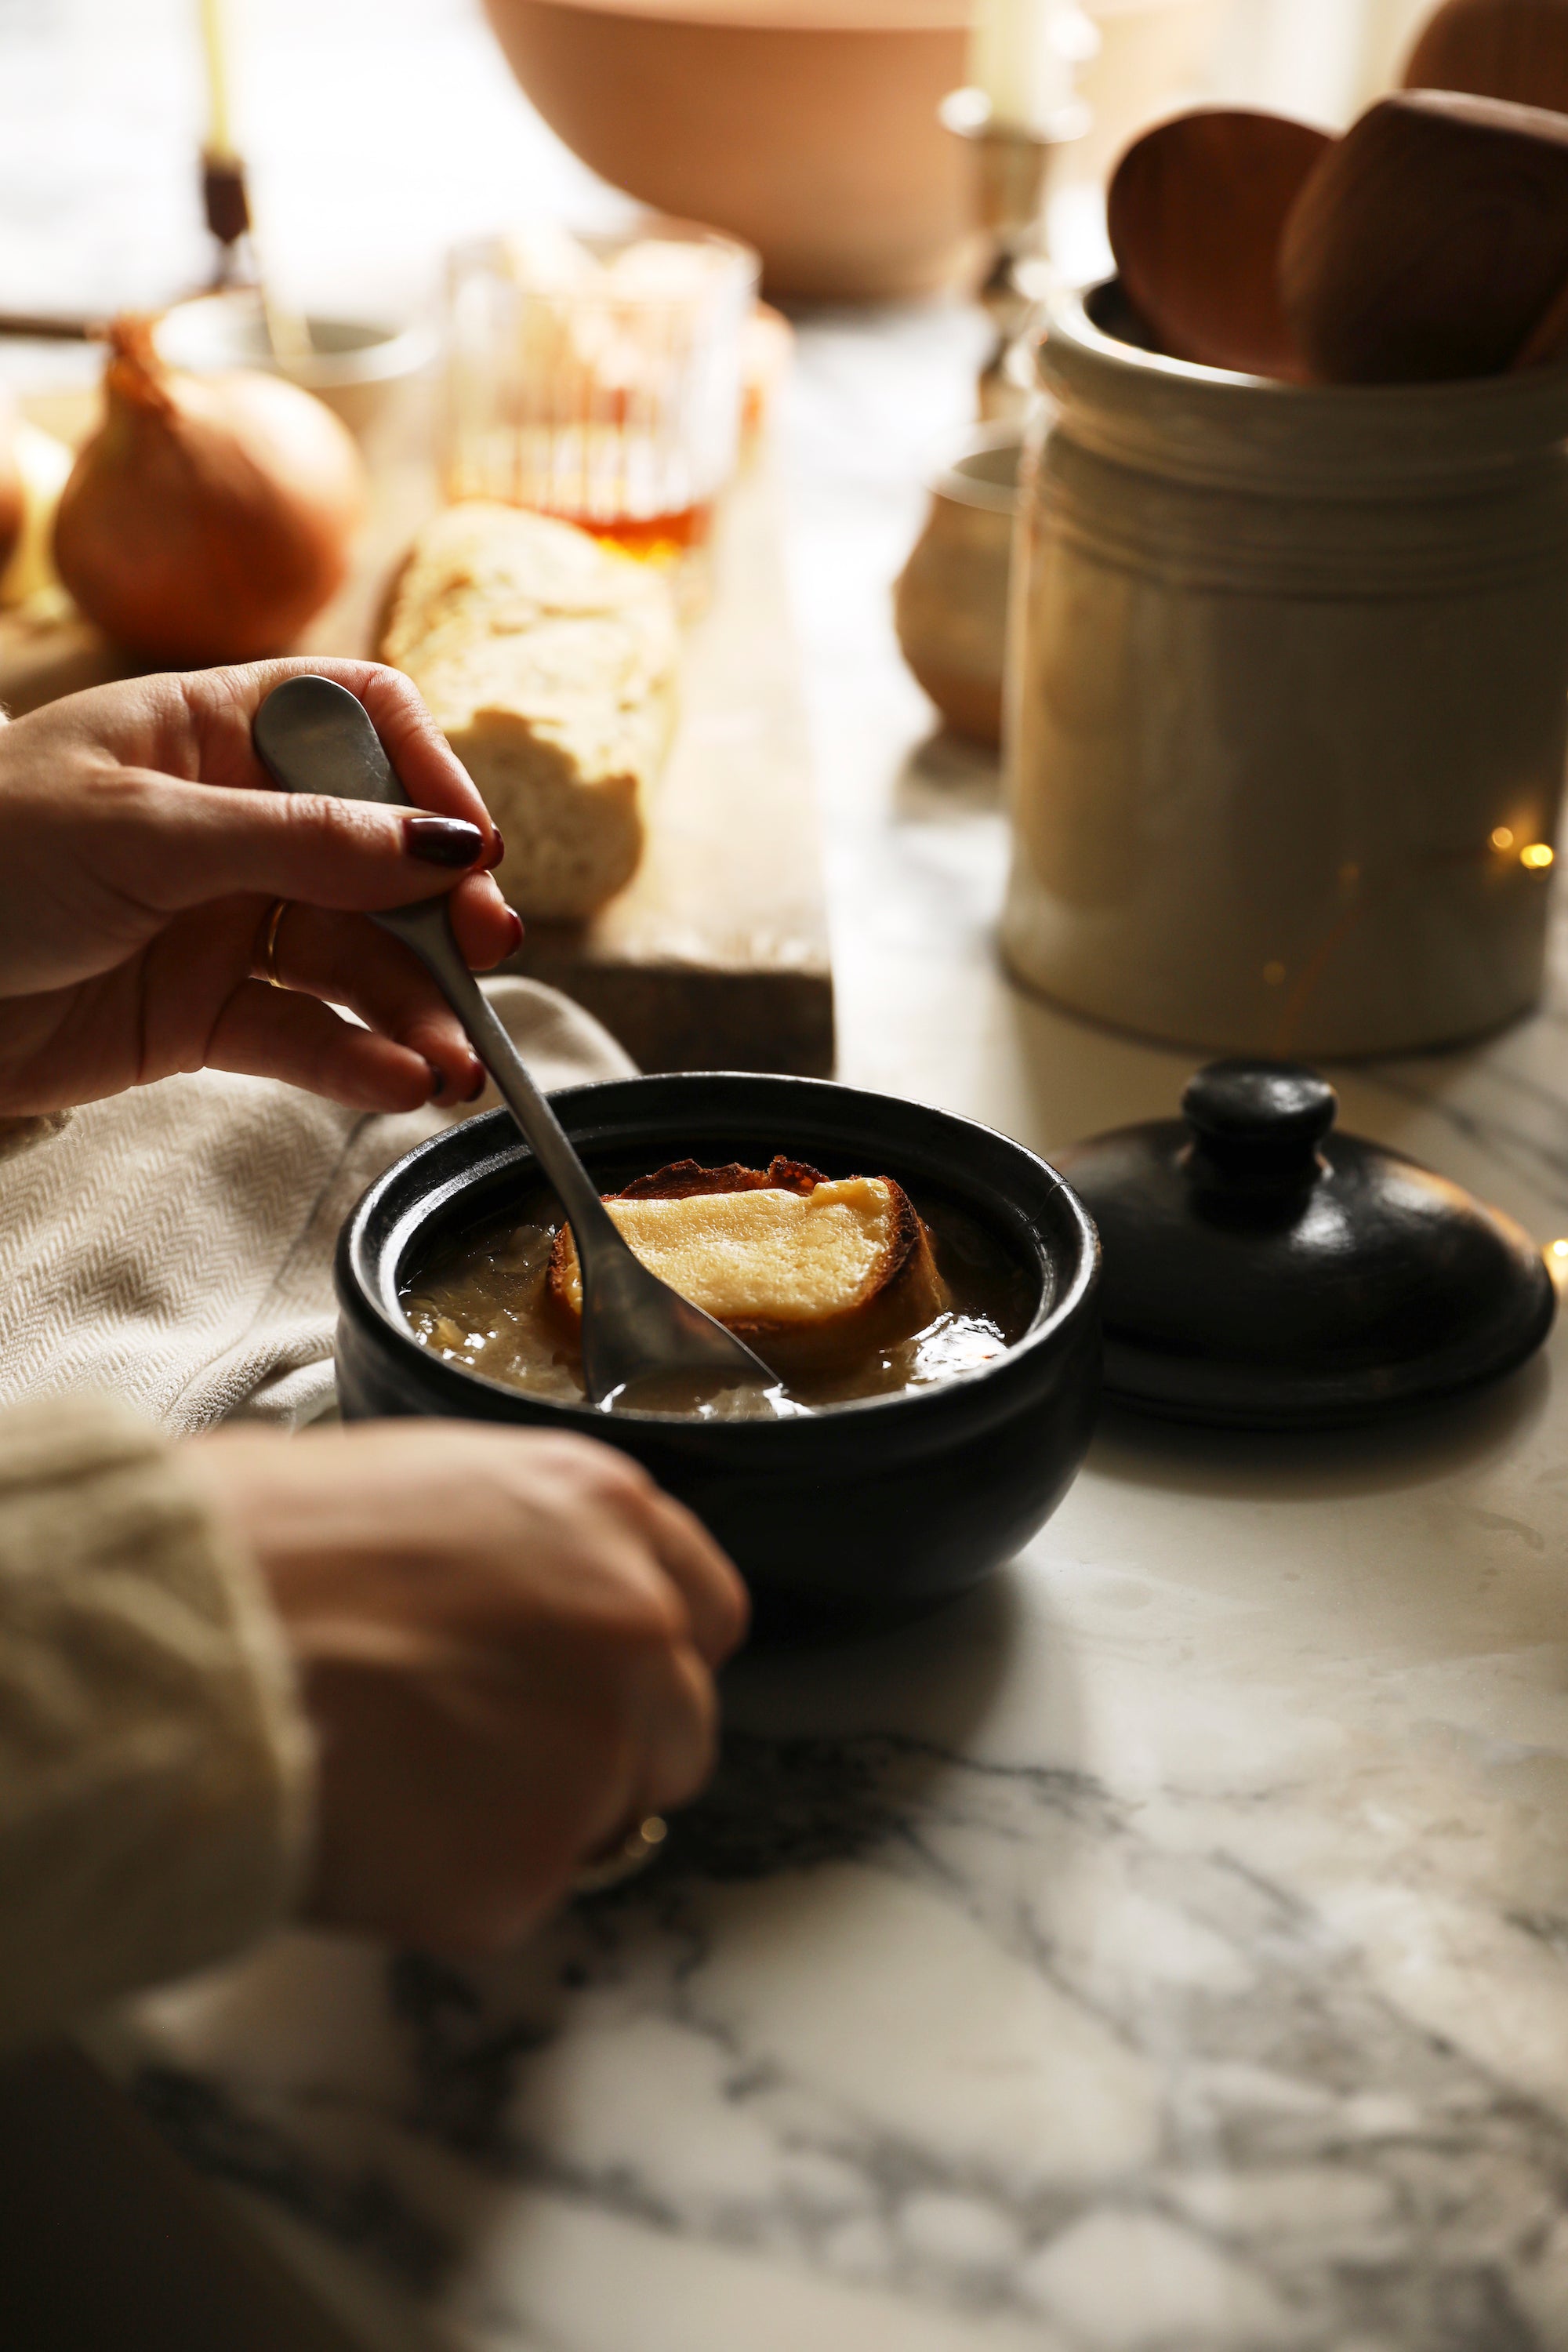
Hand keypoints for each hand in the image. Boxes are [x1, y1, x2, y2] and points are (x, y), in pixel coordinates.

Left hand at [0, 657, 519, 1118]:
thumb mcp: (147, 832)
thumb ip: (302, 842)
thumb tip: (448, 844)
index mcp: (214, 734)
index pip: (363, 723)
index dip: (428, 775)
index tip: (470, 847)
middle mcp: (235, 824)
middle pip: (382, 855)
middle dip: (441, 913)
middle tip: (483, 960)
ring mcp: (223, 921)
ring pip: (354, 960)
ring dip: (414, 1010)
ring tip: (453, 1068)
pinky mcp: (203, 1016)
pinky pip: (304, 1035)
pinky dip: (356, 1062)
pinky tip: (395, 1085)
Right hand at [188, 1423, 748, 1950]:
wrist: (181, 1634)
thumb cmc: (258, 1543)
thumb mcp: (424, 1485)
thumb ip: (520, 1554)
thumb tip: (517, 1613)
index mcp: (605, 1513)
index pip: (705, 1611)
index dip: (647, 1658)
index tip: (597, 1685)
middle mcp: (631, 1626)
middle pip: (679, 1729)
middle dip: (605, 1753)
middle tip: (483, 1753)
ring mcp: (593, 1751)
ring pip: (606, 1821)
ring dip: (528, 1819)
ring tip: (399, 1780)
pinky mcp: (531, 1865)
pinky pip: (514, 1894)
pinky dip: (451, 1886)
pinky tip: (369, 1824)